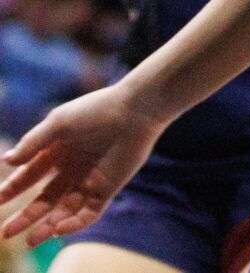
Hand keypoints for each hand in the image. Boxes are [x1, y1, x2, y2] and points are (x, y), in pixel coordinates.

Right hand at [0, 84, 166, 245]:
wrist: (136, 111)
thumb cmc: (96, 111)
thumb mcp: (58, 123)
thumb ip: (33, 143)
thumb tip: (7, 161)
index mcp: (57, 152)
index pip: (29, 176)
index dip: (13, 189)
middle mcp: (71, 169)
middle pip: (44, 200)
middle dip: (25, 217)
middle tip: (6, 233)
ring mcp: (89, 180)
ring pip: (64, 211)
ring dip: (47, 227)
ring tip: (29, 241)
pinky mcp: (107, 188)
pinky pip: (89, 213)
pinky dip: (74, 223)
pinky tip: (58, 229)